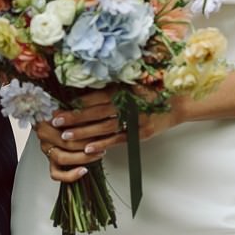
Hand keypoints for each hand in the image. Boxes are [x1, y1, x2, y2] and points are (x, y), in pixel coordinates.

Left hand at [36, 90, 177, 184]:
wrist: (178, 104)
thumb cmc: (153, 93)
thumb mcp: (134, 84)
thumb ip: (114, 88)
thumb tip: (85, 91)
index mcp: (124, 90)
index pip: (96, 96)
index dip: (78, 102)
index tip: (61, 105)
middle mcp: (128, 103)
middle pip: (96, 111)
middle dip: (74, 117)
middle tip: (56, 121)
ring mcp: (135, 120)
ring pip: (104, 127)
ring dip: (83, 132)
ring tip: (66, 136)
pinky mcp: (140, 133)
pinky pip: (117, 140)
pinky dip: (102, 144)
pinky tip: (87, 149)